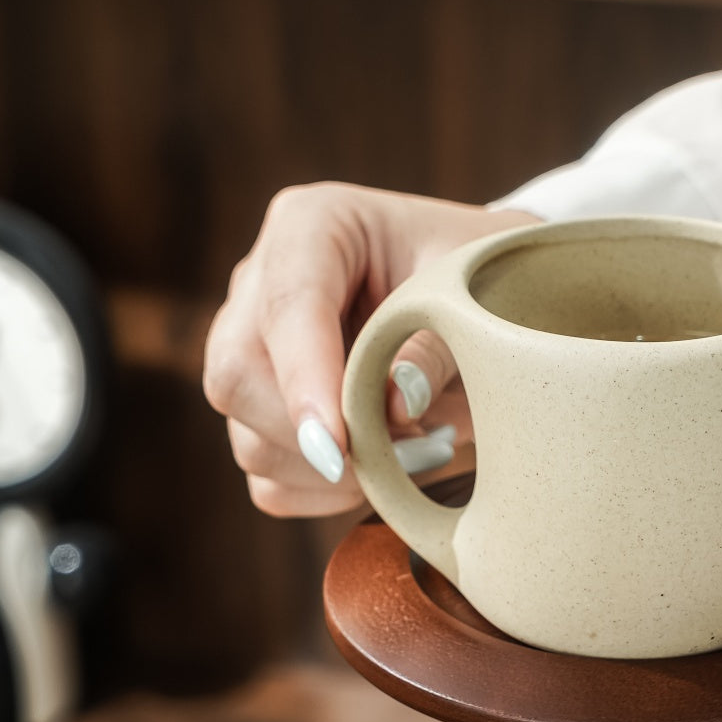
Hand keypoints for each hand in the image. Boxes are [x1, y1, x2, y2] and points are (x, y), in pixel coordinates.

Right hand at [203, 182, 538, 516]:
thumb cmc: (478, 279)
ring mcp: (254, 351)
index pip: (288, 305)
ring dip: (332, 473)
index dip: (307, 380)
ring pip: (247, 437)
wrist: (484, 300)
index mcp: (312, 225)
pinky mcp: (264, 411)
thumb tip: (397, 404)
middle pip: (236, 375)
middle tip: (410, 450)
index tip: (339, 445)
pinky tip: (383, 472)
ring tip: (417, 450)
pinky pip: (268, 480)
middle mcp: (263, 286)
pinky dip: (324, 496)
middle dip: (316, 435)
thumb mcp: (473, 294)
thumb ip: (436, 344)